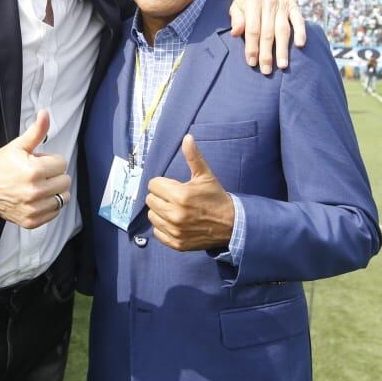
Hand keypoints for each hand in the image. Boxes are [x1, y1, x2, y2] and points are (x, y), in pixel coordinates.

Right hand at [0, 110, 70, 228]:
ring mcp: (34, 209)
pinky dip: (49, 205)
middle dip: (54, 175)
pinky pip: (55, 212)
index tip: (38, 162)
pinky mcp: (32, 221)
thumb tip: (46, 113)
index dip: (51, 160)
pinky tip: (36, 198)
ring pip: (63, 198)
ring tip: (38, 186)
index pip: (62, 163)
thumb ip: (37, 131)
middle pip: (65, 181)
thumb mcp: (18, 145)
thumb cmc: (0, 165)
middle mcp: (35, 192)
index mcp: (34, 171)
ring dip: (54, 191)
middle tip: (38, 174)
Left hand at [146, 135, 234, 250]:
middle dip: (160, 196)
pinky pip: (157, 232)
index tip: (173, 186)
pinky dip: (163, 227)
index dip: (162, 183)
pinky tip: (174, 222)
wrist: (231, 225)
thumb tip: (187, 137)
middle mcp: (175, 214)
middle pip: (150, 200)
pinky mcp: (176, 243)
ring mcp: (175, 231)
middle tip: (174, 197)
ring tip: (174, 209)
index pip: (153, 185)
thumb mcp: (205, 176)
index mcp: (180, 195)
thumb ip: (193, 157)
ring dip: (160, 211)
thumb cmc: (215, 197)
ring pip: (152, 216)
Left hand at [229, 0, 306, 73]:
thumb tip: (235, 33)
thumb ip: (236, 19)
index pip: (252, 29)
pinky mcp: (293, 6)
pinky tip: (300, 45)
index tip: (252, 62)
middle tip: (266, 70)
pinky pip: (299, 20)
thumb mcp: (236, 7)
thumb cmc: (246, 2)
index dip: (252, 47)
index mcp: (253, 2)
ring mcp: (282, 4)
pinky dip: (301, 32)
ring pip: (283, 29)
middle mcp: (269, 2)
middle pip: (268, 32)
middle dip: (266, 53)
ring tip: (282, 65)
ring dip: (283, 48)